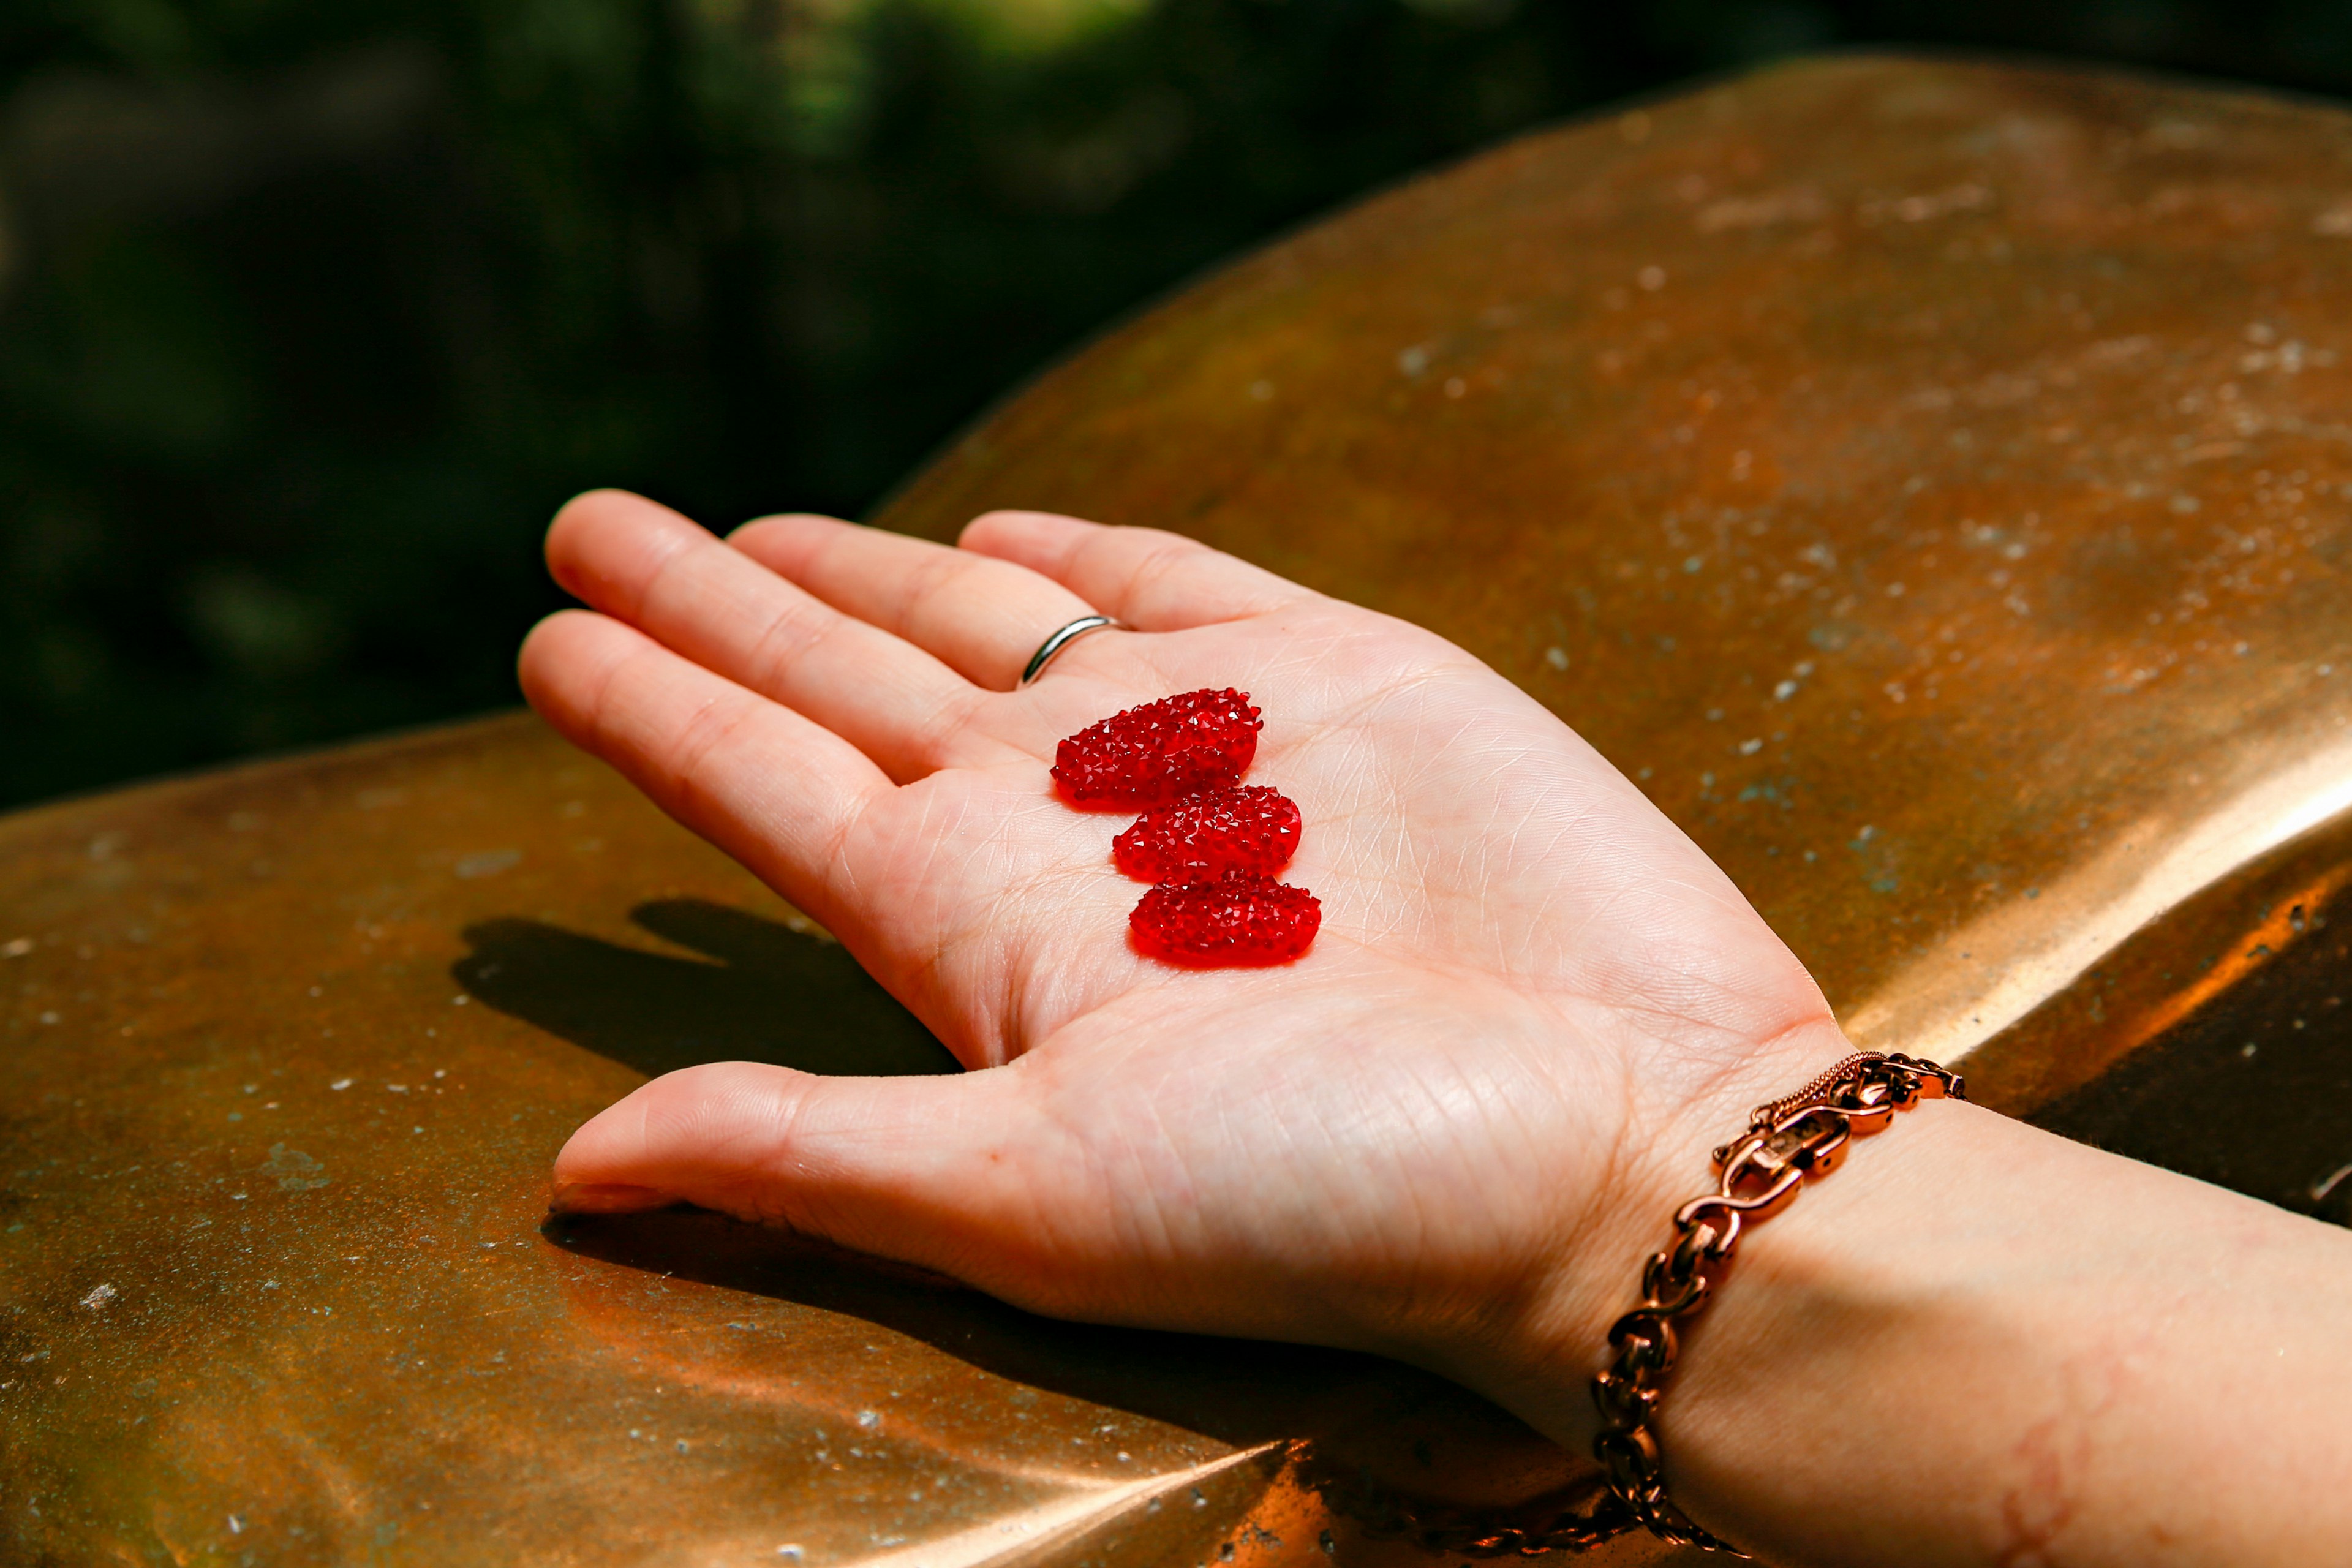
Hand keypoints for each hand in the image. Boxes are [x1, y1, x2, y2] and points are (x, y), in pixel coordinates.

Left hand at [519, 489, 1849, 1442]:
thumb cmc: (1342, 1192)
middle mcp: (1070, 829)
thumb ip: (810, 1156)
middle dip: (719, 609)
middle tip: (586, 527)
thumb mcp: (1041, 1188)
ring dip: (862, 571)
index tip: (543, 644)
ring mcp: (1205, 744)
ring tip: (746, 532)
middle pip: (845, 683)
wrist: (1632, 1139)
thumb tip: (571, 1175)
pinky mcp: (1344, 677)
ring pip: (987, 622)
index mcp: (981, 932)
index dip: (655, 715)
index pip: (769, 793)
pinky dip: (1088, 548)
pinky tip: (1000, 532)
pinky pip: (1178, 585)